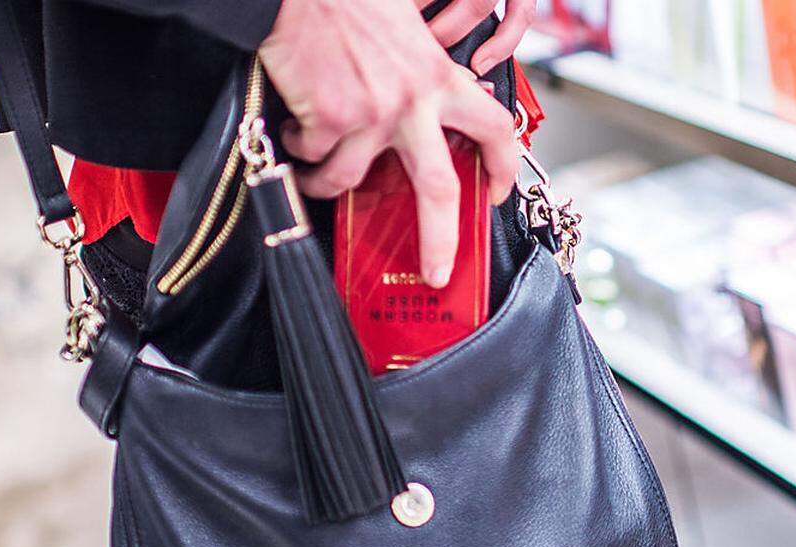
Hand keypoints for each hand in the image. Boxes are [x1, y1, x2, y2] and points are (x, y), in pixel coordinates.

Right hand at [260, 0, 517, 287]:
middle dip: (439, 240)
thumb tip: (420, 118)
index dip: (502, 167)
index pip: (494, 128)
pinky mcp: (331, 120)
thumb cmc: (346, 3)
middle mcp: (413, 101)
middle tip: (436, 270)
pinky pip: (311, 158)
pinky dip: (298, 148)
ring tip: (313, 173)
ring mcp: (372, 115)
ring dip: (324, 183)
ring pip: (348, 181)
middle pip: (438, 189)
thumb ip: (418, 76)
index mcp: (438, 76)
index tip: (494, 193)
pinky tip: (294, 126)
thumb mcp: (403, 32)